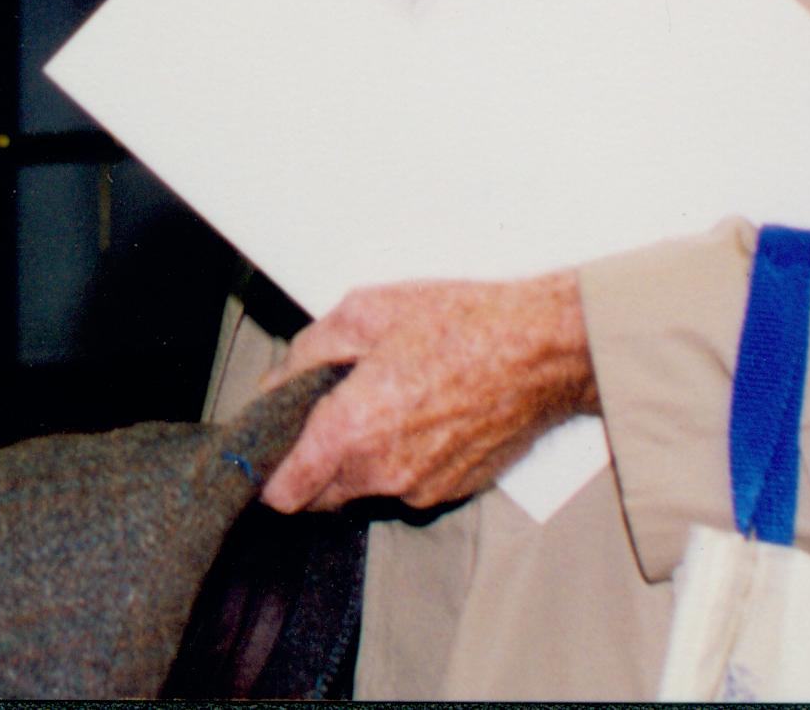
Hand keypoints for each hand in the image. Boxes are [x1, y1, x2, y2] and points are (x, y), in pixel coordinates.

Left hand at [257, 274, 595, 513]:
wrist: (542, 350)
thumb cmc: (461, 324)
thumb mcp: (365, 312)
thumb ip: (306, 353)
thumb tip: (276, 383)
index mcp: (351, 431)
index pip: (283, 493)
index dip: (266, 475)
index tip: (267, 451)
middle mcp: (382, 473)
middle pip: (318, 497)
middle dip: (309, 465)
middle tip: (321, 414)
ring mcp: (420, 488)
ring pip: (363, 490)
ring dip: (357, 460)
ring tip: (380, 403)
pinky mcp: (451, 491)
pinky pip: (404, 485)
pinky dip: (398, 460)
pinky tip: (417, 414)